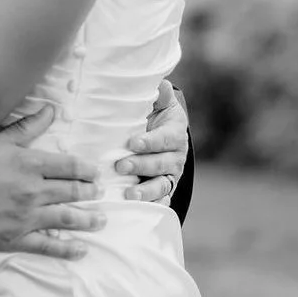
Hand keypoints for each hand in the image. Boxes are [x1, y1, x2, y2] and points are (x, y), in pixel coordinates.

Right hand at [0, 103, 103, 258]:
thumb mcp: (1, 139)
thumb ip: (28, 126)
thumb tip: (51, 110)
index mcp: (31, 164)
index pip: (69, 166)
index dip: (86, 170)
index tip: (96, 173)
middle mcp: (34, 191)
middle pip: (71, 192)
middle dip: (89, 193)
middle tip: (100, 193)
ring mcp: (27, 217)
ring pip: (66, 218)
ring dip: (87, 219)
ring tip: (100, 220)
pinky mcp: (17, 238)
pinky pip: (47, 246)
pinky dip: (66, 249)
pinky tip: (81, 250)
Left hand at [115, 80, 188, 202]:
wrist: (162, 135)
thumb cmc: (155, 116)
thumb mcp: (159, 104)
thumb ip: (159, 96)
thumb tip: (161, 85)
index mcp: (175, 133)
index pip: (165, 138)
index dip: (150, 142)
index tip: (132, 143)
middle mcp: (176, 156)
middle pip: (161, 163)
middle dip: (141, 165)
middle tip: (120, 165)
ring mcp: (171, 175)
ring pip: (162, 184)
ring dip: (146, 191)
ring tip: (129, 195)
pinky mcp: (164, 189)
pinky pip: (162, 200)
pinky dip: (153, 206)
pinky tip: (141, 211)